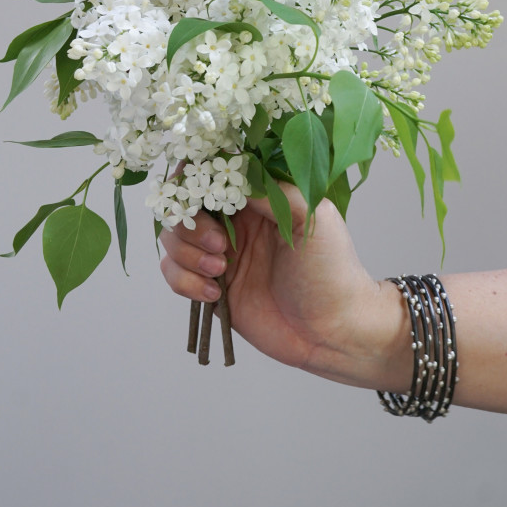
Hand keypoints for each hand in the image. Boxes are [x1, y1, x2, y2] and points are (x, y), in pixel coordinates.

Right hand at [159, 185, 409, 389]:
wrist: (333, 330)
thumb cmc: (332, 271)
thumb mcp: (313, 217)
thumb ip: (273, 191)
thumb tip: (232, 179)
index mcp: (257, 200)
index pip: (210, 175)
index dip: (195, 180)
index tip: (198, 195)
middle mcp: (233, 224)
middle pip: (182, 207)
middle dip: (190, 224)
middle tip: (220, 245)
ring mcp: (219, 256)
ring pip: (173, 241)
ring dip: (188, 254)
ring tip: (220, 271)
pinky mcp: (210, 288)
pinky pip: (175, 276)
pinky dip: (185, 282)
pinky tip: (215, 293)